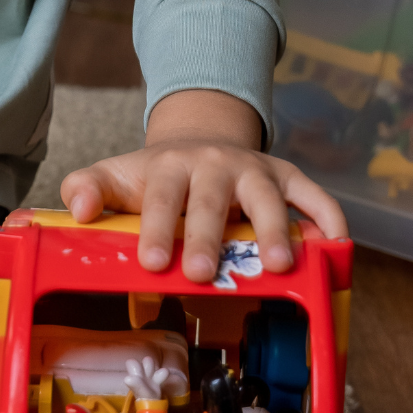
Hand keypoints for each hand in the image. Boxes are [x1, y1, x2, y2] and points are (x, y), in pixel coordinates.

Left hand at [59, 88, 347, 283]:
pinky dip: (327, 215)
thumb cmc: (156, 175)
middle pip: (211, 200)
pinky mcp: (287, 176)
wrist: (199, 140)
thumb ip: (90, 188)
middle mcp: (214, 164)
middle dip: (206, 236)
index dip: (155, 228)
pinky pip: (313, 193)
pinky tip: (336, 243)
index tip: (149, 262)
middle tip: (199, 272)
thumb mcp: (118, 176)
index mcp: (169, 167)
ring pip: (266, 197)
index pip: (161, 198)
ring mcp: (254, 170)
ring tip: (279, 264)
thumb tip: (76, 208)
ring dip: (274, 228)